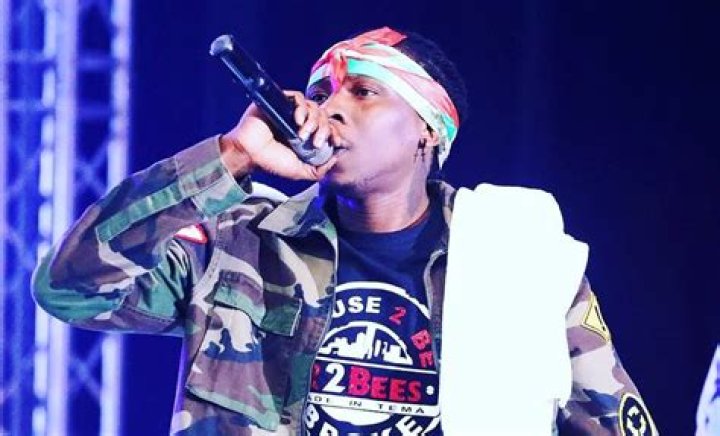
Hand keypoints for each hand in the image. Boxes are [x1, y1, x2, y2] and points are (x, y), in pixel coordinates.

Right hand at [220, 90, 336, 179]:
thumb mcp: (299, 171)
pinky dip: (302, 107)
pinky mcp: (280, 101)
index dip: (334, 132)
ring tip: (302, 134)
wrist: (249, 153)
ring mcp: (290, 110)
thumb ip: (319, 169)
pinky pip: (298, 97)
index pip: (328, 127)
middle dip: (324, 129)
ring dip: (313, 120)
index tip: (336, 142)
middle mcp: (301, 121)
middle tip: (316, 142)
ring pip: (313, 106)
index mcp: (307, 135)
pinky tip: (297, 120)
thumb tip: (336, 157)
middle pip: (323, 116)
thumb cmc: (271, 162)